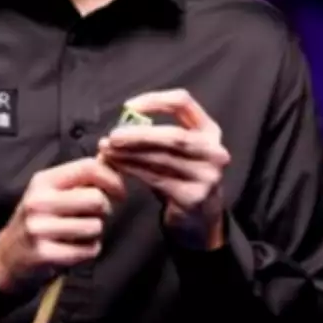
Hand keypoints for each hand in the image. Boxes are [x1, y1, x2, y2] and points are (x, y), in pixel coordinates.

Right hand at [0, 157, 125, 292]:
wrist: (9, 255)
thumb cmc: (39, 219)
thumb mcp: (52, 192)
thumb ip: (81, 178)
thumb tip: (112, 161)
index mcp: (44, 180)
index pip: (88, 168)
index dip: (112, 178)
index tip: (120, 191)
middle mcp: (39, 200)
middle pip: (96, 198)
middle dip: (104, 209)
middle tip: (95, 215)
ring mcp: (39, 227)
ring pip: (95, 226)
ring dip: (96, 232)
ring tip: (80, 233)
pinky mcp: (44, 253)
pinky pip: (88, 250)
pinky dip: (89, 250)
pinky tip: (75, 248)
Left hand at [98, 89, 229, 249]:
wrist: (200, 221)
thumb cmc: (181, 176)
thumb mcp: (179, 151)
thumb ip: (158, 134)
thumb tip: (123, 122)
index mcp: (210, 130)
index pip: (182, 102)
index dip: (154, 101)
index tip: (128, 107)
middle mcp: (214, 151)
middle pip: (173, 135)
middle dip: (138, 134)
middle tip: (112, 135)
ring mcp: (207, 176)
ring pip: (162, 158)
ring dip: (130, 153)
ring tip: (107, 149)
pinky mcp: (193, 197)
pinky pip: (156, 178)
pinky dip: (133, 170)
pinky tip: (117, 165)